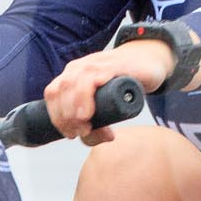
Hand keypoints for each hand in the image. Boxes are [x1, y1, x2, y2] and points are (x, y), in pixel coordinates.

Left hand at [43, 39, 176, 145]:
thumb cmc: (124, 85)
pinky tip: (86, 114)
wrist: (147, 63)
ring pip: (71, 85)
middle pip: (60, 91)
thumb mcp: (108, 104)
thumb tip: (98, 138)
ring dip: (72, 111)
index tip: (69, 134)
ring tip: (84, 127)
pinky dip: (84, 98)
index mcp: (72, 73)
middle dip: (65, 117)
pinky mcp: (111, 65)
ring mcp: (94, 63)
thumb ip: (101, 122)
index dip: (56, 116)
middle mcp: (79, 67)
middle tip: (80, 133)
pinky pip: (90, 79)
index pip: (52, 93)